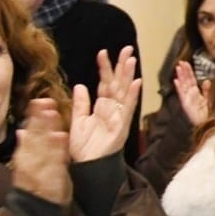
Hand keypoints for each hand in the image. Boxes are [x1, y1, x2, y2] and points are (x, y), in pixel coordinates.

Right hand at [11, 98, 71, 204]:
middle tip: (46, 101)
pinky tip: (62, 136)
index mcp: (25, 156)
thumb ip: (25, 148)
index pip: (30, 133)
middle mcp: (30, 160)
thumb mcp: (24, 165)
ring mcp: (40, 167)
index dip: (34, 117)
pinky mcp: (51, 176)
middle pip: (35, 135)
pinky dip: (57, 148)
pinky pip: (54, 160)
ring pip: (43, 144)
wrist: (33, 208)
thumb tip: (22, 132)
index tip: (38, 102)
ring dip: (48, 128)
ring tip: (54, 112)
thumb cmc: (32, 185)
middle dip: (40, 118)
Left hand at [70, 47, 141, 162]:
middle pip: (118, 83)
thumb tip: (81, 86)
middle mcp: (112, 109)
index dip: (104, 68)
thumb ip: (81, 104)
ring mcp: (119, 117)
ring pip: (124, 92)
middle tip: (126, 49)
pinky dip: (133, 95)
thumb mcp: (77, 121)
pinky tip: (136, 82)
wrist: (88, 166)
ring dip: (129, 76)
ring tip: (131, 59)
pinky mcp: (122, 126)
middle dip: (122, 66)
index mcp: (101, 108)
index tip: (103, 52)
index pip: (104, 83)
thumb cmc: (84, 148)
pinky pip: (128, 108)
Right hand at [173, 59, 209, 124]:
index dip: (189, 71)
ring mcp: (188, 99)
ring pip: (183, 85)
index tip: (186, 63)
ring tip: (178, 68)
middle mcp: (191, 95)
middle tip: (181, 62)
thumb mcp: (210, 99)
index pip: (191, 79)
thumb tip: (206, 81)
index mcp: (196, 93)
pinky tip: (176, 81)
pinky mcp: (186, 105)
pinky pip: (182, 95)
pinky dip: (179, 87)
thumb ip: (207, 90)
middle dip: (183, 71)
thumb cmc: (210, 113)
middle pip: (186, 81)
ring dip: (180, 76)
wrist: (210, 123)